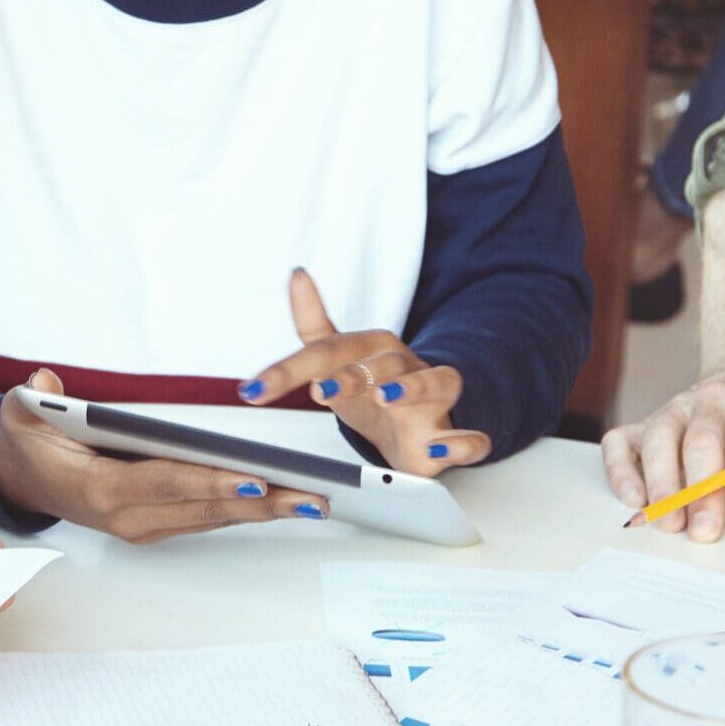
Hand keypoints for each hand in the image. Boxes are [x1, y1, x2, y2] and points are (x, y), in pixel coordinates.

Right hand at [0, 369, 327, 542]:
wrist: (21, 481)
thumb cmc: (29, 446)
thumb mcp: (19, 414)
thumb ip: (33, 398)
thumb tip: (48, 382)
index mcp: (102, 491)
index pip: (167, 483)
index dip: (213, 482)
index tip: (257, 480)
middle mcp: (130, 518)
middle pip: (206, 509)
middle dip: (263, 504)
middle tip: (313, 496)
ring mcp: (146, 526)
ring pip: (216, 519)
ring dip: (268, 512)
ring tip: (315, 500)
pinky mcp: (159, 524)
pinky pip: (210, 518)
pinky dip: (250, 510)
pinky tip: (287, 500)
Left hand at [240, 269, 486, 476]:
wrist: (419, 426)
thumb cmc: (375, 391)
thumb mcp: (337, 359)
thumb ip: (312, 323)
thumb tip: (297, 274)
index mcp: (374, 350)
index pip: (327, 352)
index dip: (287, 370)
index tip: (254, 390)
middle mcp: (406, 369)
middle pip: (385, 363)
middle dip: (355, 374)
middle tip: (322, 389)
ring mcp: (434, 401)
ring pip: (437, 383)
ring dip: (414, 389)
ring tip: (388, 397)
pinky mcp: (453, 436)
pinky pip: (470, 437)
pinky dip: (461, 443)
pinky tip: (439, 451)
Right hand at [600, 378, 724, 542]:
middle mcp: (711, 400)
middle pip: (701, 439)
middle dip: (701, 489)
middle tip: (705, 532)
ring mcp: (674, 410)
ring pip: (659, 439)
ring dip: (660, 484)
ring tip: (669, 525)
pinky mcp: (645, 423)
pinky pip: (621, 442)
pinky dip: (621, 471)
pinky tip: (634, 500)